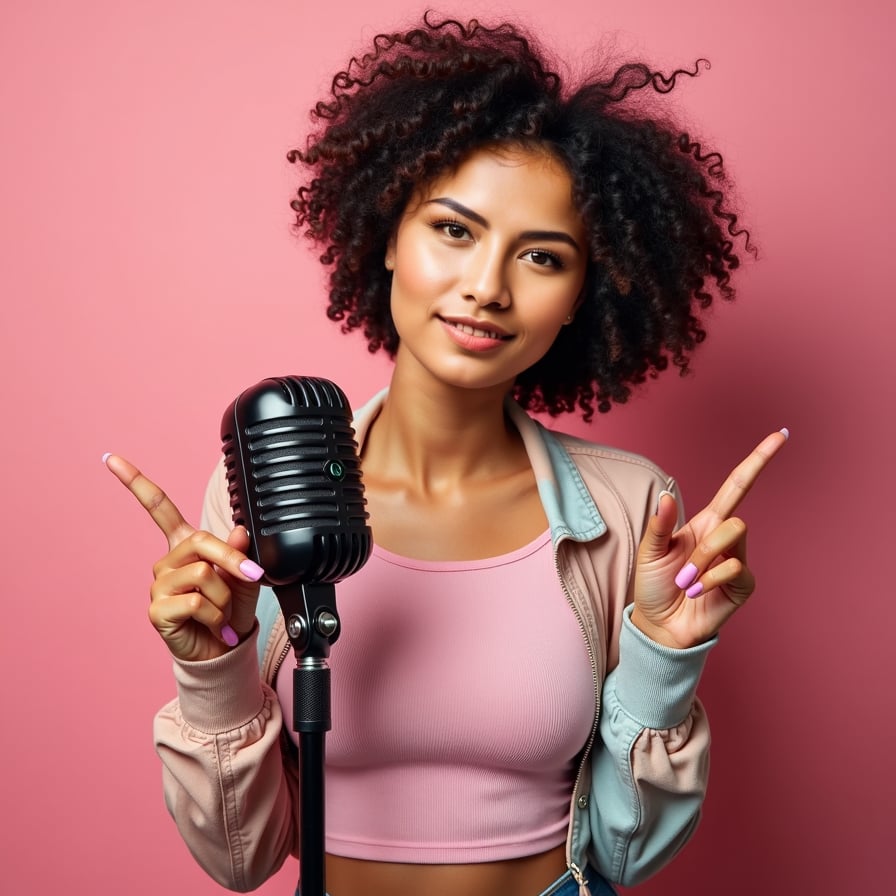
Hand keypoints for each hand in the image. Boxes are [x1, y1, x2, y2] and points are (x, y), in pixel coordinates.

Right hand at [104, 454, 264, 661]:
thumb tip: (238, 532)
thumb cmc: (230, 611)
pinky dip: (217, 615)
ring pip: (203, 574)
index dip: (136, 482)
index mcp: (185, 545)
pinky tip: (215, 626)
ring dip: (226, 596)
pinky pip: (197, 601)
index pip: (158, 507)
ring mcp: (159, 585)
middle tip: (253, 576)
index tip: (111, 458)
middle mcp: (168, 561)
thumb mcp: (243, 578)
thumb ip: (239, 554)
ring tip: (223, 613)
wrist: (224, 651)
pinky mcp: (158, 610)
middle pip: (200, 541)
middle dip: (232, 560)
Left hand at [631, 430, 787, 648]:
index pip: (737, 485)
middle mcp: (725, 538)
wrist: (660, 625)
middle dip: (706, 545)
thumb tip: (665, 496)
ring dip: (704, 563)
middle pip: (735, 519)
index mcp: (704, 522)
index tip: (780, 436)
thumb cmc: (655, 586)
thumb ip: (658, 525)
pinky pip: (735, 569)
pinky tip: (698, 593)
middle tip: (683, 571)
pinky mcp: (743, 585)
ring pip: (734, 539)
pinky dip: (710, 580)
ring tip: (687, 583)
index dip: (757, 460)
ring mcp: (737, 561)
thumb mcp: (649, 552)